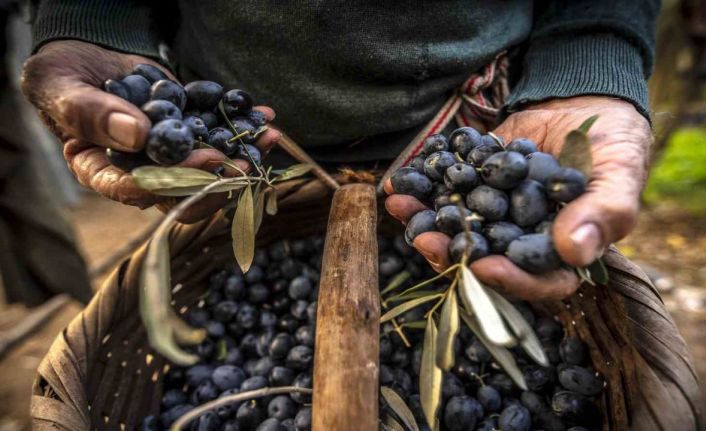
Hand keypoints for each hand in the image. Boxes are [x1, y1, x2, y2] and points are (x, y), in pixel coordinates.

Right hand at [21, 40, 280, 222]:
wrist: (88, 57)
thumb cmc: (63, 78)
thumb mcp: (60, 88)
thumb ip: (90, 113)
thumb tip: (138, 135)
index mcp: (102, 172)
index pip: (136, 190)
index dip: (173, 181)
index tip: (204, 163)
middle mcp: (140, 173)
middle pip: (182, 193)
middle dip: (218, 180)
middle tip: (243, 163)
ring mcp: (169, 157)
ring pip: (209, 171)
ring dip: (242, 157)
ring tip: (268, 138)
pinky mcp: (189, 136)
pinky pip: (218, 138)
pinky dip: (244, 129)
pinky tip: (265, 118)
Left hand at [385, 96, 651, 299]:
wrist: (586, 98)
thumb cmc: (615, 140)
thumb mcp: (621, 172)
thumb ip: (605, 212)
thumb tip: (574, 252)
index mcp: (562, 252)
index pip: (538, 282)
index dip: (510, 281)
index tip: (482, 267)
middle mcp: (522, 239)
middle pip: (486, 259)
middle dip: (451, 252)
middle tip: (425, 241)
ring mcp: (495, 213)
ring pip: (457, 228)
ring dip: (426, 221)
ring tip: (401, 208)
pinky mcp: (475, 185)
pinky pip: (446, 191)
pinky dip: (423, 187)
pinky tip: (400, 182)